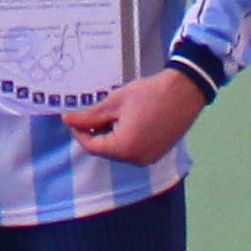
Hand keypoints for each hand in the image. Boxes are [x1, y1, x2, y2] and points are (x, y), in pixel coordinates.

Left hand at [65, 68, 209, 166]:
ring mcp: (149, 158)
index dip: (80, 132)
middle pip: (106, 150)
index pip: (92, 146)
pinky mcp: (157, 153)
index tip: (73, 117)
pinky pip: (133, 150)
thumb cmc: (148, 94)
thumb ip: (89, 116)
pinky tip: (125, 120)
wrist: (184, 91)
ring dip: (110, 136)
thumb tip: (66, 120)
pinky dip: (124, 138)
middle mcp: (136, 159)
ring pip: (119, 151)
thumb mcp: (114, 103)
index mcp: (124, 148)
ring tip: (110, 114)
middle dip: (95, 133)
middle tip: (91, 113)